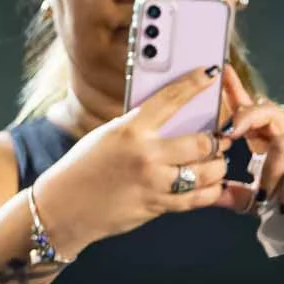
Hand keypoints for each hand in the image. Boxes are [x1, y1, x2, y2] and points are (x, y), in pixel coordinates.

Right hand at [32, 67, 233, 256]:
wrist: (62, 208)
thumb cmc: (83, 168)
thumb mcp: (107, 135)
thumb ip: (139, 126)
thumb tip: (173, 115)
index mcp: (130, 130)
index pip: (170, 99)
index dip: (194, 84)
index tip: (210, 74)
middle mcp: (145, 155)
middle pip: (202, 142)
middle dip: (218, 140)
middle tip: (221, 138)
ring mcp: (153, 183)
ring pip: (207, 173)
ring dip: (218, 166)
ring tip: (217, 162)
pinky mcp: (156, 206)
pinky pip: (196, 199)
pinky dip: (210, 192)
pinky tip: (212, 185)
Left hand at [216, 67, 283, 235]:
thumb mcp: (260, 202)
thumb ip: (238, 196)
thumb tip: (211, 194)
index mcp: (273, 140)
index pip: (253, 111)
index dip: (238, 92)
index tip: (223, 72)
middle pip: (268, 112)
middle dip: (246, 117)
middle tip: (228, 132)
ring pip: (282, 145)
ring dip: (270, 174)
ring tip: (269, 197)